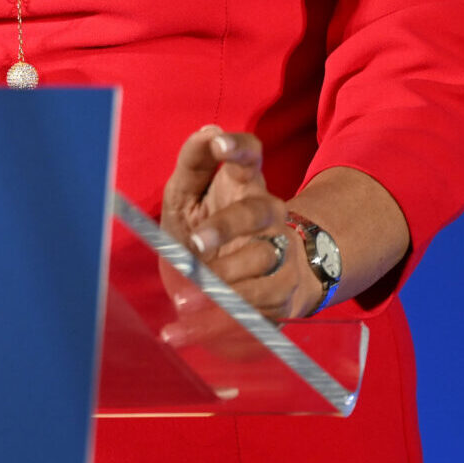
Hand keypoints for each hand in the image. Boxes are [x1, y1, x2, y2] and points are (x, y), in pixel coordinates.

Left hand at [159, 125, 322, 322]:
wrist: (250, 281)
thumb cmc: (209, 226)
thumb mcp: (190, 195)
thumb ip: (194, 164)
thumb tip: (207, 131)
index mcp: (244, 184)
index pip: (250, 156)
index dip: (237, 147)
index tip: (218, 142)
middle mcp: (269, 215)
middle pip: (256, 212)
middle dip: (227, 227)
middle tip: (197, 243)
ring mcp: (281, 253)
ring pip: (260, 263)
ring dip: (224, 280)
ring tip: (187, 298)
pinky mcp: (282, 293)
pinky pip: (251, 308)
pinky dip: (213, 323)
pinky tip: (181, 331)